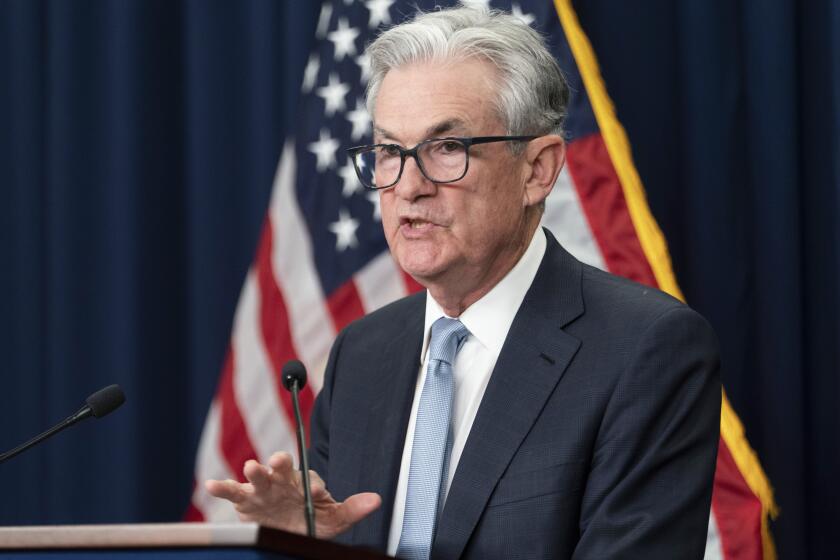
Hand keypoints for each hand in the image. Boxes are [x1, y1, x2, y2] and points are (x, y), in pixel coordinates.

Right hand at [205, 452, 380, 538]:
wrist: (288, 531)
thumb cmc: (311, 520)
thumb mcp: (333, 519)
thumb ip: (352, 509)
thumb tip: (378, 500)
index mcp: (306, 482)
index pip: (311, 480)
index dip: (314, 486)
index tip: (317, 494)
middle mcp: (284, 480)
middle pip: (283, 467)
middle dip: (281, 463)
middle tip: (280, 460)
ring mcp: (263, 489)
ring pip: (258, 475)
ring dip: (255, 470)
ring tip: (251, 466)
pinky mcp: (245, 500)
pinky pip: (232, 491)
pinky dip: (221, 487)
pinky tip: (210, 485)